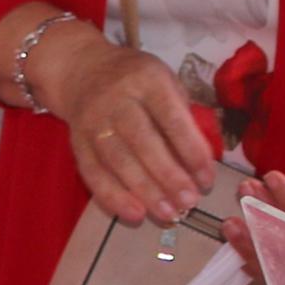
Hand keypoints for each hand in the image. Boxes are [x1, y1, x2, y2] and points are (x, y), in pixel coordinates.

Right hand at [33, 26, 216, 223]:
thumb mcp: (165, 82)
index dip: (191, 151)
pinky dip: (112, 196)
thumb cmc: (137, 80)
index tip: (207, 180)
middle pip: (142, 141)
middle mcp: (117, 98)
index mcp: (147, 79)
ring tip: (168, 214)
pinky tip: (134, 214)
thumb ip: (182, 117)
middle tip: (189, 203)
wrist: (82, 69)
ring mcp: (92, 120)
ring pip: (117, 160)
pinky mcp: (76, 140)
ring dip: (144, 191)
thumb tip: (200, 164)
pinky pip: (92, 171)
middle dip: (168, 176)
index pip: (171, 118)